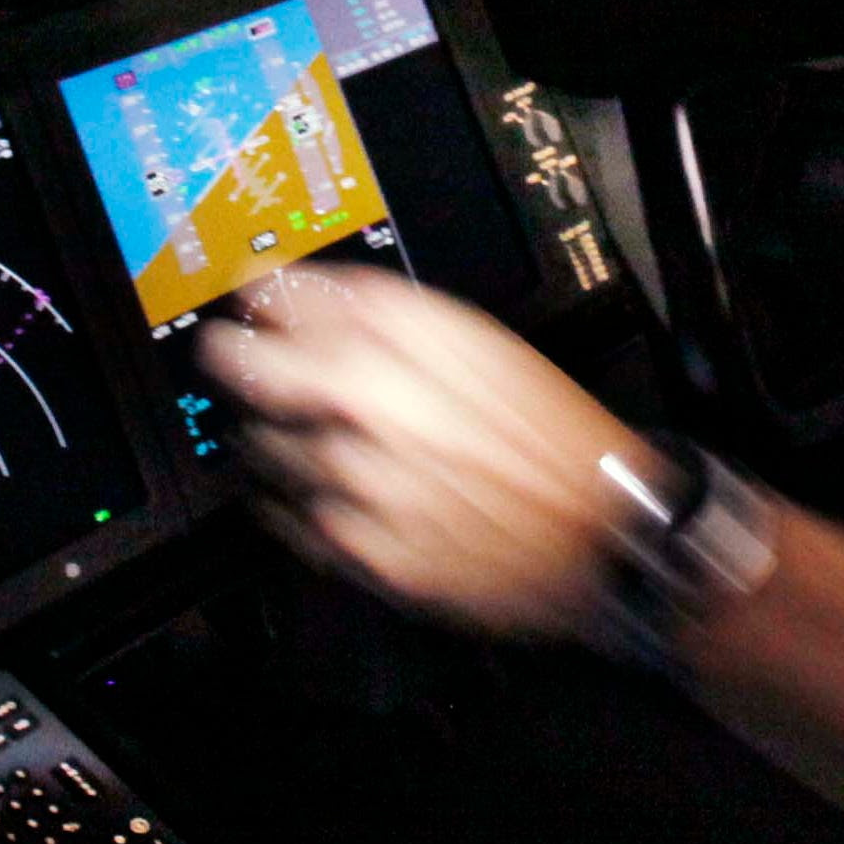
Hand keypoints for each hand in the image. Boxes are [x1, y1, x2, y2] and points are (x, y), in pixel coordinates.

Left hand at [202, 264, 644, 638]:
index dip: (257, 301)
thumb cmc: (550, 437)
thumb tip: (297, 287)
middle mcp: (365, 420)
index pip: (280, 310)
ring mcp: (362, 492)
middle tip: (246, 360)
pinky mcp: (370, 555)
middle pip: (257, 380)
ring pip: (268, 451)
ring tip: (309, 426)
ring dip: (273, 432)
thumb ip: (376, 311)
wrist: (603, 531)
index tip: (250, 301)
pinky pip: (294, 521)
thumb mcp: (475, 343)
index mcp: (393, 355)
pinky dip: (296, 498)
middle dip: (241, 364)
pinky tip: (325, 486)